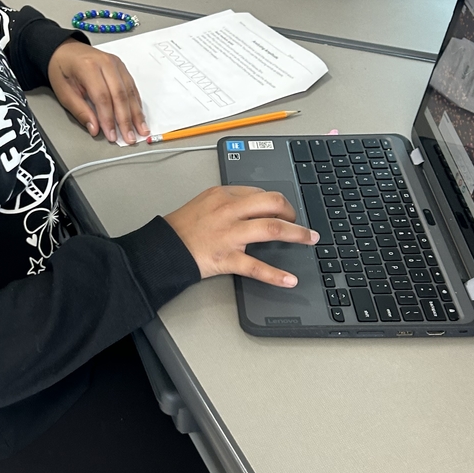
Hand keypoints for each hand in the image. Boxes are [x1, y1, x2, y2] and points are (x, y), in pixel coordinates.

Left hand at [48, 42, 147, 143]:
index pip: (102, 97)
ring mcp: (116, 64)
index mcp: (88, 67)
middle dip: (126, 119)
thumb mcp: (63, 92)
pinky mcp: (122, 67)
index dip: (108, 119)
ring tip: (141, 130)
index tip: (111, 135)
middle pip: (120, 95)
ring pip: (129, 92)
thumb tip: (95, 128)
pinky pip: (132, 87)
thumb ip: (80, 111)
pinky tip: (139, 116)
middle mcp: (105, 63)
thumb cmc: (62, 69)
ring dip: (136, 114)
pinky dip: (136, 104)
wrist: (65, 50)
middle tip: (130, 137)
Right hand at [165, 186, 318, 287]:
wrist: (163, 248)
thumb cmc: (181, 227)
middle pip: (272, 203)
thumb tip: (253, 205)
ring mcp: (229, 234)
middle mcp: (228, 211)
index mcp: (223, 195)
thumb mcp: (204, 203)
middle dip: (292, 212)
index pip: (259, 193)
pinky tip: (289, 279)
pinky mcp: (226, 258)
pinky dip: (275, 274)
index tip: (282, 211)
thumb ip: (228, 202)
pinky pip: (256, 266)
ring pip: (271, 229)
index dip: (275, 203)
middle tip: (299, 223)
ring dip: (296, 234)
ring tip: (310, 240)